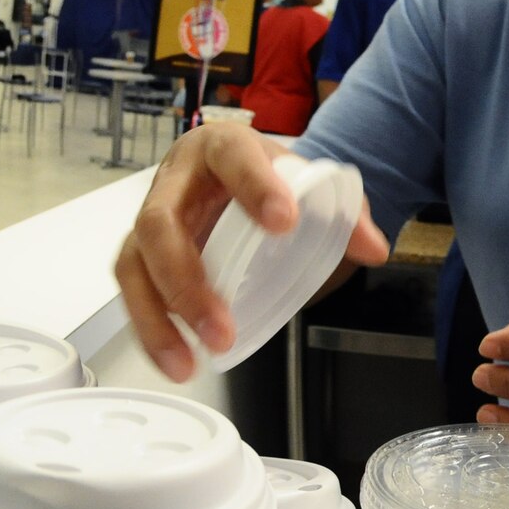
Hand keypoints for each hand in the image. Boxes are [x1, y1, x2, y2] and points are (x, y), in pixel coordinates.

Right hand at [112, 124, 389, 381]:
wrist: (238, 174)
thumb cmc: (267, 178)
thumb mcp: (309, 184)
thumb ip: (346, 213)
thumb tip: (373, 249)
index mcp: (222, 147)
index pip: (233, 157)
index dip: (255, 187)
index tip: (284, 221)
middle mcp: (175, 179)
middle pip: (160, 224)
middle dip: (187, 280)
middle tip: (222, 328)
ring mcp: (152, 217)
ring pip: (134, 264)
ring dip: (160, 317)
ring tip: (189, 361)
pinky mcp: (143, 253)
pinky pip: (134, 289)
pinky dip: (152, 328)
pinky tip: (176, 359)